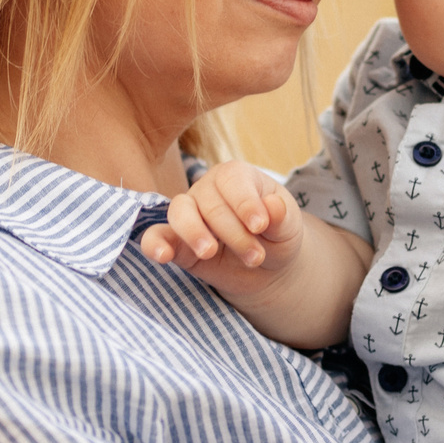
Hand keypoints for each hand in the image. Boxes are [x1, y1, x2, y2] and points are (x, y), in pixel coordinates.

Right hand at [140, 162, 302, 296]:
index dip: (245, 203)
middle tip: (256, 257)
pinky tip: (162, 255)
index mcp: (236, 176)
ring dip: (194, 233)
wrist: (266, 267)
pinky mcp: (176, 241)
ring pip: (178, 211)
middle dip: (234, 233)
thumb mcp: (288, 227)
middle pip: (210, 203)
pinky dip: (155, 243)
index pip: (232, 180)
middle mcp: (208, 188)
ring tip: (211, 253)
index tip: (259, 226)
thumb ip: (281, 216)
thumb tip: (273, 205)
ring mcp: (188, 213)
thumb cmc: (276, 236)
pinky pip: (156, 236)